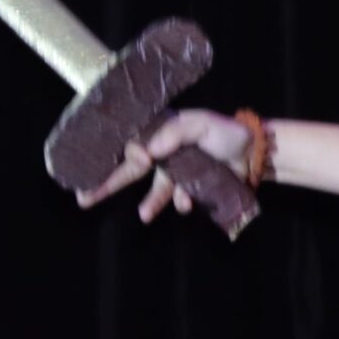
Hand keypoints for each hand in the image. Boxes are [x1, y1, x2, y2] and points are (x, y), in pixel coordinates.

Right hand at [76, 109, 252, 223]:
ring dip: (150, 203)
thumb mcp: (200, 123)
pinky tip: (187, 202)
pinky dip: (181, 202)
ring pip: (155, 192)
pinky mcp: (192, 189)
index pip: (131, 148)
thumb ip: (174, 134)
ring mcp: (177, 174)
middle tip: (83, 199)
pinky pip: (179, 200)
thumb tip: (148, 152)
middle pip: (130, 172)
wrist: (255, 152)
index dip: (120, 159)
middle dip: (106, 186)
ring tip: (144, 215)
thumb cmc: (226, 132)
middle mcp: (164, 156)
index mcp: (161, 136)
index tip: (121, 165)